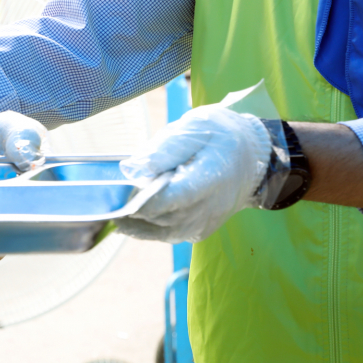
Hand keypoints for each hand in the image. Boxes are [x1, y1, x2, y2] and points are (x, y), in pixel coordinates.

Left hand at [117, 105, 272, 242]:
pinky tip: (130, 222)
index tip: (124, 197)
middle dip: (138, 212)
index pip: (179, 195)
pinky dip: (150, 230)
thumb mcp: (194, 128)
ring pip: (168, 231)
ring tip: (114, 215)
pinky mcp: (202, 228)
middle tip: (110, 204)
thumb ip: (165, 149)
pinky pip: (173, 234)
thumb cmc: (219, 136)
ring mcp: (208, 220)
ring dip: (139, 225)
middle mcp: (213, 205)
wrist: (252, 156)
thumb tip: (133, 169)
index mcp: (213, 175)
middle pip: (169, 216)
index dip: (150, 200)